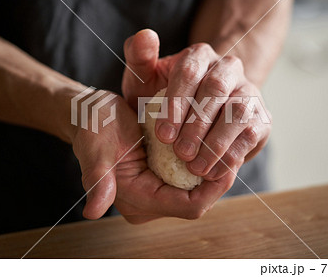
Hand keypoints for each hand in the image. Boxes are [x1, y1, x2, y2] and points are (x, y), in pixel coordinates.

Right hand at [71, 90, 240, 222]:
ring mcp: (157, 189)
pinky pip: (192, 176)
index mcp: (137, 201)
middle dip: (219, 179)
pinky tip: (215, 141)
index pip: (189, 207)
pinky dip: (205, 160)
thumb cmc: (92, 127)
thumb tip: (93, 212)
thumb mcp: (95, 150)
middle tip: (236, 151)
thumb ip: (98, 181)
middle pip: (198, 200)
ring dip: (215, 169)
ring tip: (230, 145)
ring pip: (198, 189)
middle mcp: (149, 202)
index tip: (230, 162)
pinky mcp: (161, 176)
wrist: (91, 114)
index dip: (214, 189)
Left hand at [122, 29, 270, 181]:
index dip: (176, 104)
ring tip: (196, 166)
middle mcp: (228, 68)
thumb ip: (139, 57)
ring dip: (216, 141)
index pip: (189, 71)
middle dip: (197, 124)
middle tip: (180, 152)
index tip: (162, 135)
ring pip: (239, 110)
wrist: (196, 114)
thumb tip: (144, 35)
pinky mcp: (261, 117)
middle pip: (216, 89)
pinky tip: (213, 171)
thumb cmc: (163, 97)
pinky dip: (232, 155)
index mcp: (199, 55)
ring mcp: (248, 92)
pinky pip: (252, 133)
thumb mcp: (145, 79)